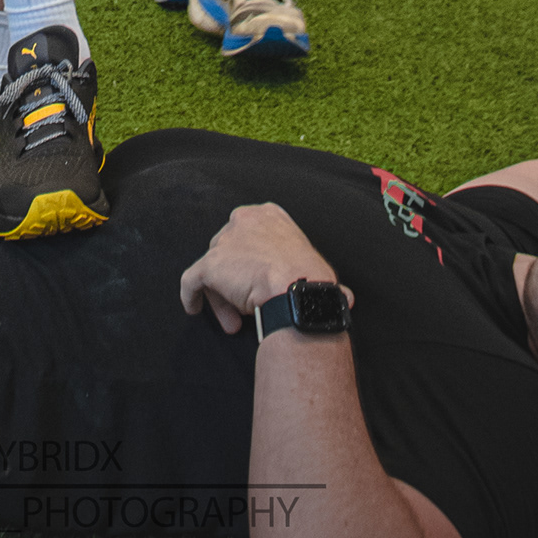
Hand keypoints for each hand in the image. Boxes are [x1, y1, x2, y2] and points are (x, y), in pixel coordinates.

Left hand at [181, 203, 347, 335]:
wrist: (296, 288)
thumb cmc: (312, 279)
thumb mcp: (317, 266)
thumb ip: (316, 274)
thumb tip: (346, 297)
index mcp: (268, 215)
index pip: (251, 238)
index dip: (253, 265)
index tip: (259, 285)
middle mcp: (243, 220)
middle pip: (231, 253)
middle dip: (236, 282)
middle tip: (244, 311)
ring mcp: (224, 241)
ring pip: (215, 270)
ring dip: (222, 297)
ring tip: (234, 323)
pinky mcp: (210, 264)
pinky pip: (191, 280)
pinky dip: (191, 295)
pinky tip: (194, 308)